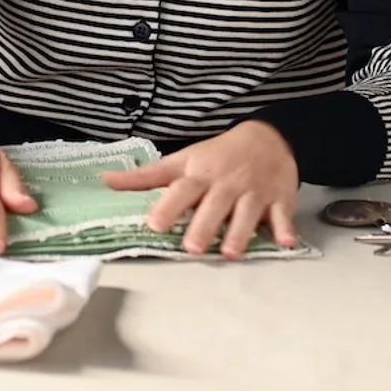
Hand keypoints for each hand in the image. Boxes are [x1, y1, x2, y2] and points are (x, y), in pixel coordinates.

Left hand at [102, 120, 301, 258]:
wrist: (269, 136)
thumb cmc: (217, 154)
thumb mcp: (182, 160)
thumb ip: (146, 177)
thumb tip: (105, 181)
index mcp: (200, 174)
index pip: (181, 190)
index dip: (168, 206)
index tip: (154, 224)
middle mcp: (226, 184)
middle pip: (214, 206)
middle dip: (204, 226)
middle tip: (192, 247)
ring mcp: (254, 192)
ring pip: (247, 213)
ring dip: (240, 233)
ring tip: (230, 253)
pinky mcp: (279, 199)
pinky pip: (282, 215)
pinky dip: (285, 229)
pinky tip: (285, 242)